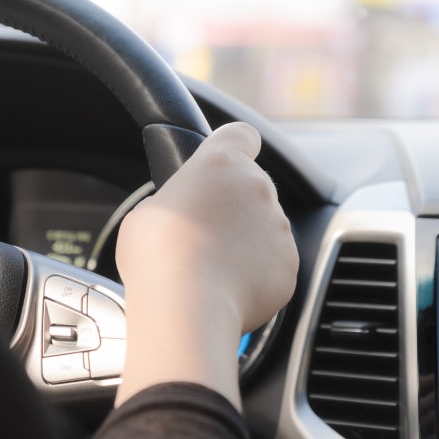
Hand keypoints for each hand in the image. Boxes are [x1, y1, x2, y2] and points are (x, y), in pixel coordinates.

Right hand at [114, 122, 297, 407]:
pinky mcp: (289, 266)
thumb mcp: (149, 210)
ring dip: (246, 242)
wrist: (187, 303)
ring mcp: (279, 228)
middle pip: (252, 188)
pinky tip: (228, 289)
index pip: (242, 135)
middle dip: (234, 207)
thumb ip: (179, 201)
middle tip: (202, 234)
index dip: (234, 148)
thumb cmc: (158, 253)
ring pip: (265, 229)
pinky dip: (257, 276)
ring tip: (212, 268)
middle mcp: (258, 187)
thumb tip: (184, 215)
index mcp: (222, 162)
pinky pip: (273, 266)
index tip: (223, 165)